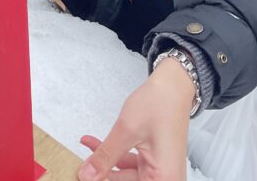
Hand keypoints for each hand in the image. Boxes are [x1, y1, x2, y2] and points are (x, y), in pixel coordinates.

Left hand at [76, 59, 192, 180]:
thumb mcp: (126, 130)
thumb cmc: (160, 104)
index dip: (107, 180)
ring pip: (126, 174)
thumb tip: (88, 174)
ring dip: (107, 160)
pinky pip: (131, 164)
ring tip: (89, 145)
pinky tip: (97, 143)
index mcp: (164, 178)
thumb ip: (105, 156)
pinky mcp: (155, 162)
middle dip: (104, 171)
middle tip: (84, 163)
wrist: (172, 86)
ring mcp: (161, 171)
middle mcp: (166, 178)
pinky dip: (115, 154)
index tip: (89, 176)